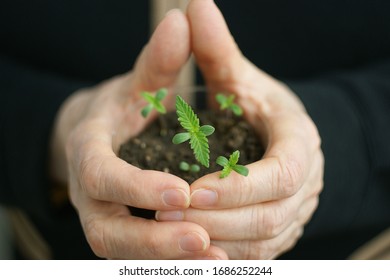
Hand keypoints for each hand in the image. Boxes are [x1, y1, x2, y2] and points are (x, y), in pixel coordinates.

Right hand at [50, 9, 227, 259]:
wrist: (104, 137)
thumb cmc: (123, 108)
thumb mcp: (138, 83)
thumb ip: (159, 60)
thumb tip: (184, 18)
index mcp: (88, 151)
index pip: (100, 175)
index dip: (136, 187)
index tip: (182, 193)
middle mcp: (90, 193)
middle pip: (108, 232)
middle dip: (154, 242)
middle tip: (201, 240)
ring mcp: (104, 218)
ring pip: (125, 254)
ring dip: (168, 261)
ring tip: (214, 259)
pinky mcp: (122, 233)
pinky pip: (142, 258)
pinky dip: (174, 264)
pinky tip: (212, 262)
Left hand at [156, 0, 323, 258]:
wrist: (274, 133)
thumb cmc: (254, 104)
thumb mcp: (238, 77)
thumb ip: (219, 50)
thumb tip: (196, 4)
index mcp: (300, 142)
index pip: (283, 173)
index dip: (242, 186)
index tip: (195, 189)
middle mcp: (305, 182)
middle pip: (271, 215)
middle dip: (218, 218)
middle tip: (166, 214)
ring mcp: (295, 211)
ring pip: (262, 241)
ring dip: (216, 240)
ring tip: (169, 231)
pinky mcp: (279, 230)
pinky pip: (256, 254)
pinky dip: (223, 254)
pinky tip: (189, 248)